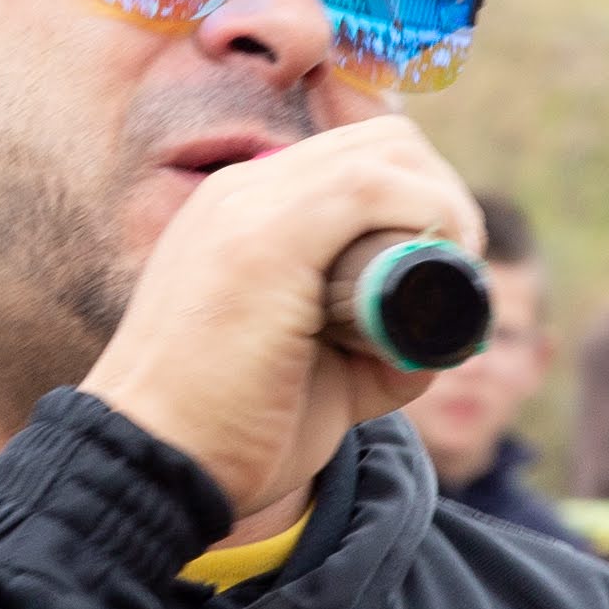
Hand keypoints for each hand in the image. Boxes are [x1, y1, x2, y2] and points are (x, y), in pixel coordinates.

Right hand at [81, 115, 483, 529]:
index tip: (445, 262)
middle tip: (458, 271)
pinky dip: (430, 212)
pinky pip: (374, 185)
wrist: (151, 466)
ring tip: (453, 275)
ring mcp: (249, 205)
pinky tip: (444, 263)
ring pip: (386, 152)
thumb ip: (372, 348)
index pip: (356, 154)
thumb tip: (442, 336)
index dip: (420, 194)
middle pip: (383, 141)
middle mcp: (244, 190)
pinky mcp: (265, 236)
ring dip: (443, 204)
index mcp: (243, 210)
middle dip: (442, 194)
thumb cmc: (228, 433)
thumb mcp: (318, 376)